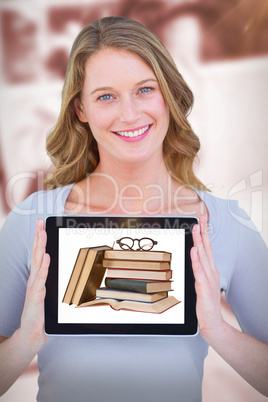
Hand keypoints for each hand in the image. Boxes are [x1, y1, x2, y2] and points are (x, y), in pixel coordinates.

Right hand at [19, 219, 49, 353]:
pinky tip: (46, 259)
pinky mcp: (36, 297)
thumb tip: (53, 261)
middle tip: (39, 222)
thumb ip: (48, 277)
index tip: (41, 224)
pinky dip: (44, 269)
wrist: (32, 334)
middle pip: (37, 254)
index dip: (39, 238)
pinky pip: (41, 281)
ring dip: (40, 248)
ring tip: (42, 235)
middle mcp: (35, 279)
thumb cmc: (40, 312)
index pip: (38, 254)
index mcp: (38, 277)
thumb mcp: (47, 291)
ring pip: (38, 264)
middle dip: (38, 237)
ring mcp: (35, 288)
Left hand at [190, 214, 223, 342]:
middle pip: (207, 248)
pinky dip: (197, 260)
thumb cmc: (206, 303)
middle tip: (201, 218)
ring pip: (203, 256)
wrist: (212, 322)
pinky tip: (194, 251)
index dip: (205, 233)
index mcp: (210, 270)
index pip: (207, 247)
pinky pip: (199, 272)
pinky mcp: (204, 287)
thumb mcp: (203, 282)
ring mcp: (208, 279)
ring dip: (200, 241)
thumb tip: (194, 256)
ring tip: (197, 229)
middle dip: (204, 232)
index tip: (202, 220)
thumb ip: (199, 270)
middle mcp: (211, 272)